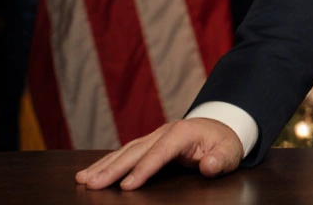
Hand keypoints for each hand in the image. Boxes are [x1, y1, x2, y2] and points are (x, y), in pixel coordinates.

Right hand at [74, 118, 244, 189]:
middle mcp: (163, 131)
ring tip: (82, 179)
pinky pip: (125, 153)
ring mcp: (154, 136)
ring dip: (103, 165)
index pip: (160, 152)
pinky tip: (91, 172)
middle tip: (90, 183)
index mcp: (183, 133)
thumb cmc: (224, 143)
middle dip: (112, 168)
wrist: (221, 127)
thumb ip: (220, 159)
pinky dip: (107, 162)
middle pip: (135, 151)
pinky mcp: (148, 143)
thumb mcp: (230, 152)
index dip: (143, 169)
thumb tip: (209, 166)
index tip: (127, 186)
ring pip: (125, 151)